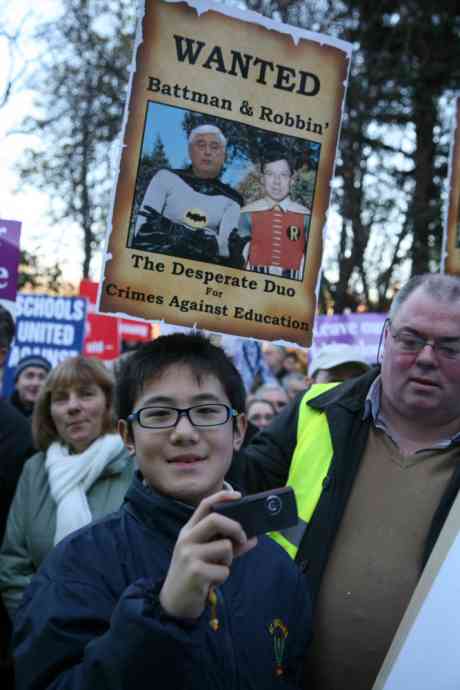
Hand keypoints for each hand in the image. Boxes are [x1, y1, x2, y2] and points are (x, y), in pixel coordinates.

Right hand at [159, 490, 256, 619]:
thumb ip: (229, 546)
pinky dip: (222, 578)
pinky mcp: (196, 572)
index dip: (222, 496)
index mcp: (188, 531)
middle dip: (235, 528)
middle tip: (242, 538)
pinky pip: (224, 570)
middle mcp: (187, 539)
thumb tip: (253, 539)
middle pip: (216, 519)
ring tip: (216, 570)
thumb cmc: (194, 575)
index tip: (238, 495)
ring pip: (225, 547)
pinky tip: (210, 583)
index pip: (205, 505)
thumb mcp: (208, 556)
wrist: (174, 603)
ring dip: (228, 561)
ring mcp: (190, 555)